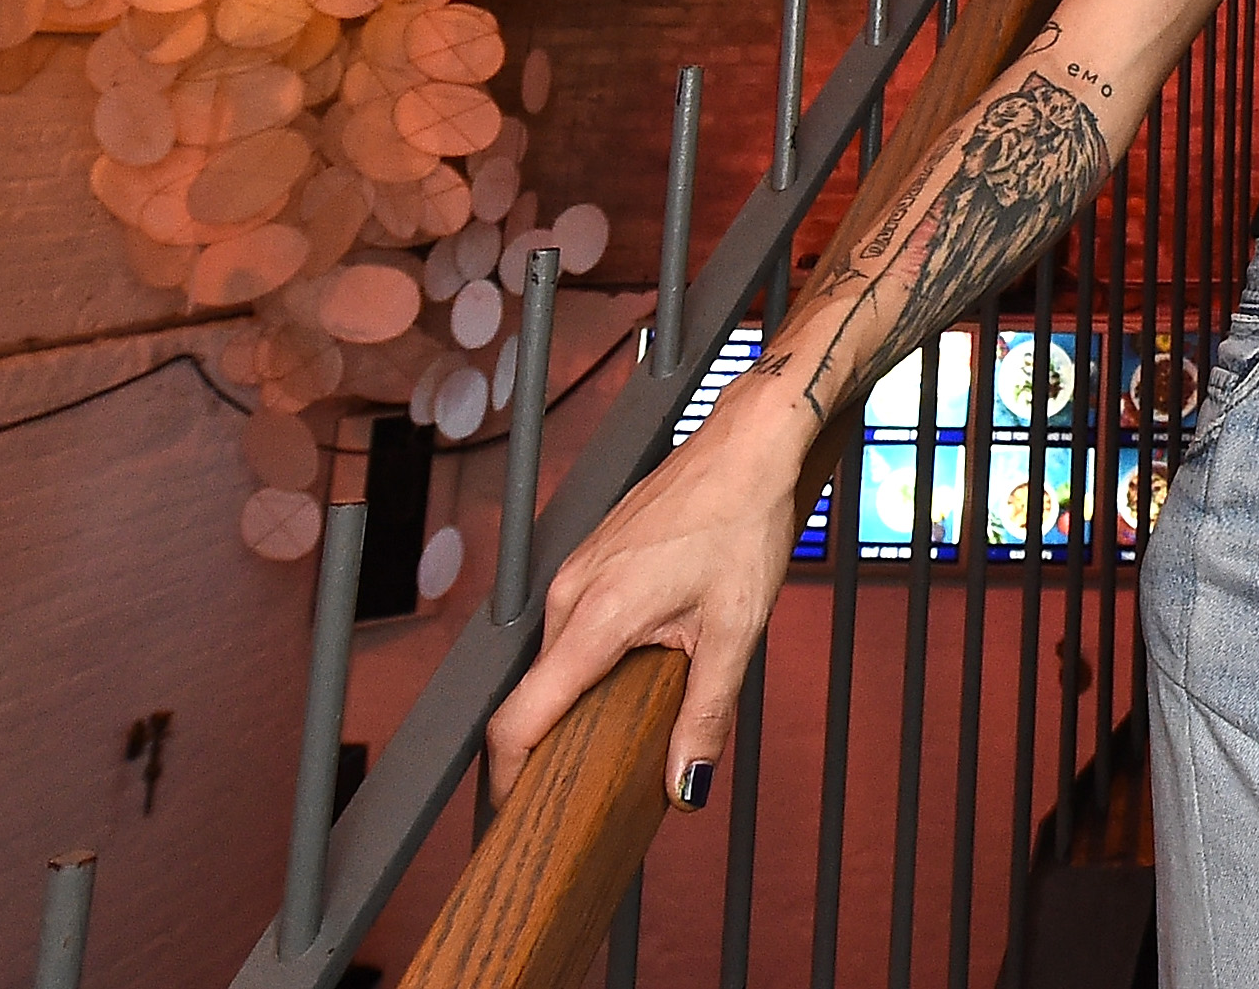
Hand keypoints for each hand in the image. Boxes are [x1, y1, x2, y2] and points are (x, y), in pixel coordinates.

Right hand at [486, 420, 805, 809]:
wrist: (749, 445)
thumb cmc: (743, 522)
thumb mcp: (736, 630)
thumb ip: (707, 713)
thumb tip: (687, 783)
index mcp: (594, 618)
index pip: (519, 717)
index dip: (509, 775)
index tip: (515, 812)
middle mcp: (569, 594)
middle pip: (533, 693)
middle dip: (548, 745)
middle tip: (582, 787)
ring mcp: (575, 572)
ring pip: (553, 658)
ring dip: (572, 700)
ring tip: (611, 733)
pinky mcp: (590, 559)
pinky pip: (570, 626)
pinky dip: (587, 661)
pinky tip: (630, 671)